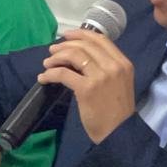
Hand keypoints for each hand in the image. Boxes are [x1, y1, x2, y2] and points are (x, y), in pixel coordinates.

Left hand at [38, 29, 135, 143]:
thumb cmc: (117, 111)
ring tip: (47, 63)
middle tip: (52, 50)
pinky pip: (63, 74)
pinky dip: (50, 73)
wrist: (119, 133)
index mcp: (123, 63)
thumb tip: (80, 58)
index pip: (101, 39)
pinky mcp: (87, 89)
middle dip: (65, 45)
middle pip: (85, 45)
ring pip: (74, 55)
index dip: (81, 34)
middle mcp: (113, 66)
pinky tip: (44, 78)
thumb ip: (106, 68)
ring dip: (56, 57)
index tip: (67, 35)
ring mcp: (100, 77)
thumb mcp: (119, 83)